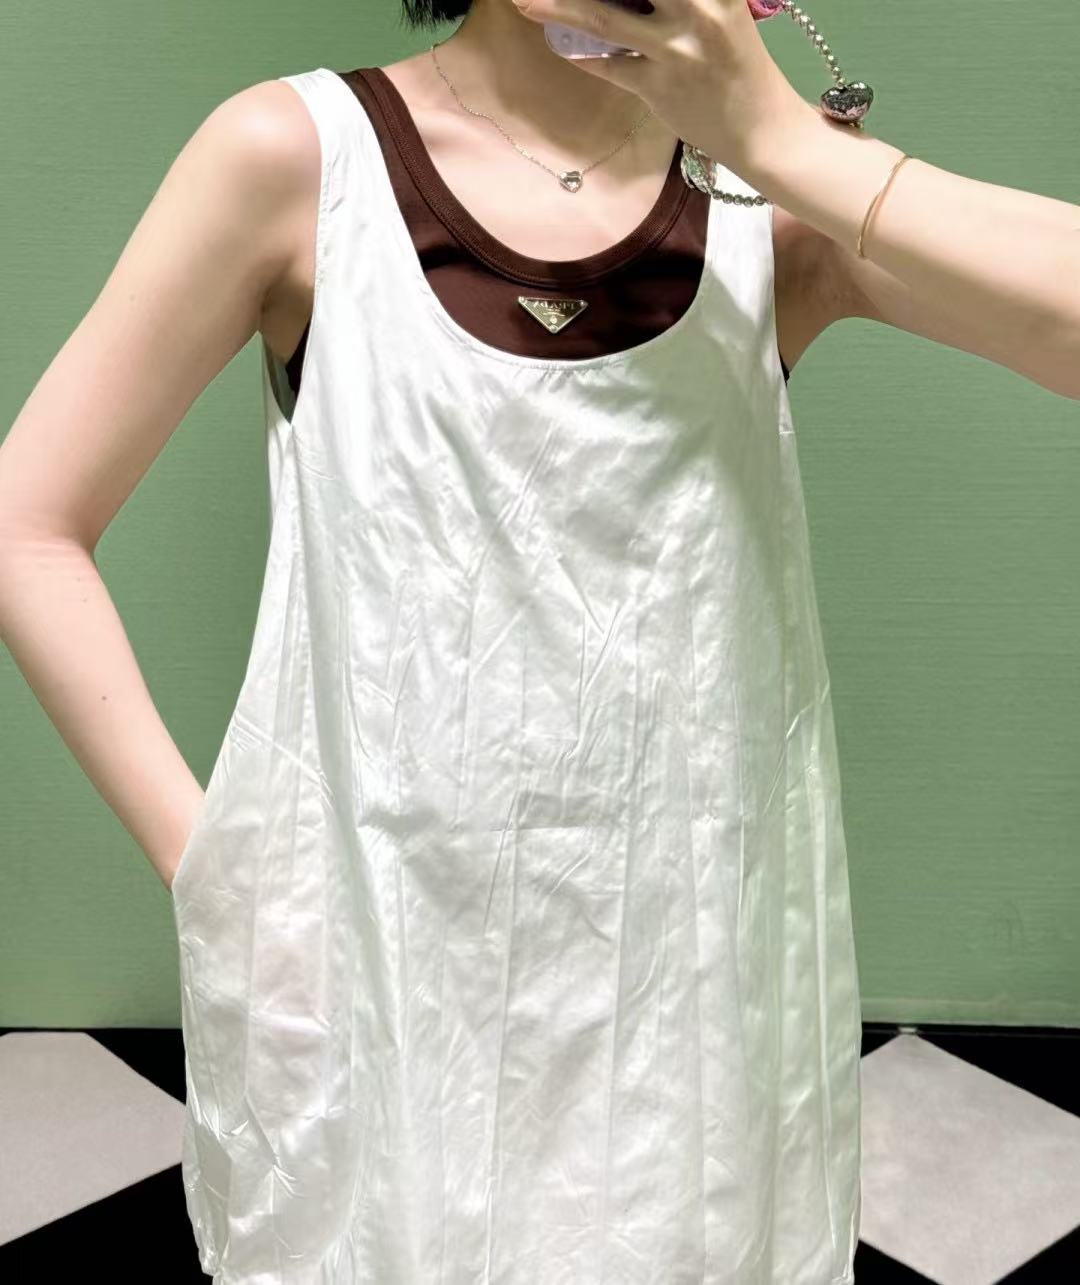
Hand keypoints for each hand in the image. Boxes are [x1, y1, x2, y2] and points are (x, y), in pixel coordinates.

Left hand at [511, 0, 810, 173]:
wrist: (764, 130)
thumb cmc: (742, 66)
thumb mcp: (723, 12)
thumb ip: (681, 1)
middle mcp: (697, 9)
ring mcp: (674, 50)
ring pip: (602, 19)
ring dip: (559, 9)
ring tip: (524, 2)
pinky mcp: (658, 88)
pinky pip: (608, 66)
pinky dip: (583, 55)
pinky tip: (562, 45)